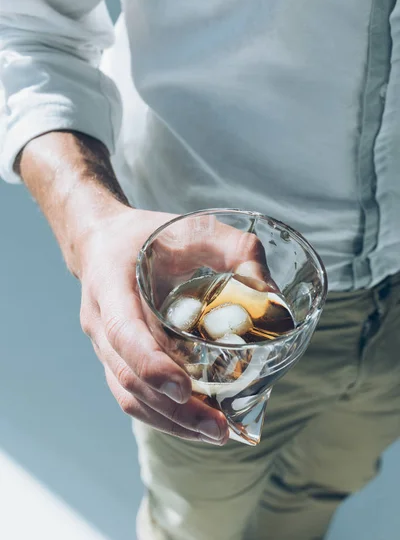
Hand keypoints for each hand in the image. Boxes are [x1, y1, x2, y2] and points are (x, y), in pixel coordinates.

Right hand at [77, 207, 271, 444]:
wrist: (103, 241)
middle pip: (127, 378)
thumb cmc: (151, 234)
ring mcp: (102, 344)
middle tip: (218, 428)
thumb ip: (237, 249)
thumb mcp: (195, 227)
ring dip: (169, 422)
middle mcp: (99, 319)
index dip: (151, 365)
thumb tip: (273, 295)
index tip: (186, 389)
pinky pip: (130, 395)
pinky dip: (161, 415)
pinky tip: (195, 424)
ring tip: (214, 434)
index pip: (123, 332)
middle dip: (172, 409)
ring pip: (127, 395)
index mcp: (110, 283)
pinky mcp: (114, 357)